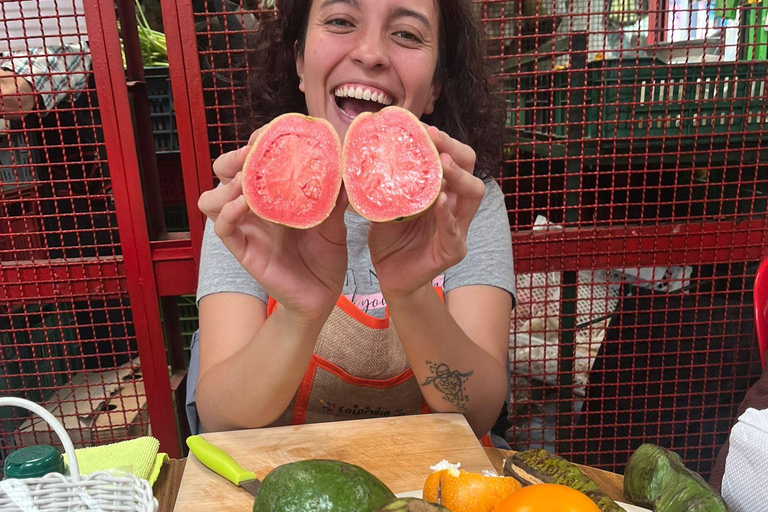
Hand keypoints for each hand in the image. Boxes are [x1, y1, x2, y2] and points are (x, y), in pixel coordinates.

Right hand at [197, 129, 347, 322]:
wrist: (322, 297)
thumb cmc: (325, 258)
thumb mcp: (335, 223)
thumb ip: (335, 196)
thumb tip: (347, 164)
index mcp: (272, 195)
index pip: (252, 160)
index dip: (255, 143)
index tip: (270, 132)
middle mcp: (254, 209)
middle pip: (222, 172)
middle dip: (233, 157)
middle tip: (253, 153)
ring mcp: (246, 229)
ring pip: (210, 199)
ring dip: (225, 184)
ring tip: (245, 180)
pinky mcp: (243, 251)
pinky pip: (222, 228)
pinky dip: (227, 212)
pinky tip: (242, 204)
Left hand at [367, 126, 485, 297]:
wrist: (389, 275)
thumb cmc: (390, 238)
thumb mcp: (385, 203)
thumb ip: (385, 182)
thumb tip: (369, 149)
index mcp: (442, 189)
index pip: (454, 157)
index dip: (443, 140)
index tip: (423, 127)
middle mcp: (456, 204)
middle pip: (470, 168)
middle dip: (454, 149)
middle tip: (434, 137)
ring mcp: (458, 227)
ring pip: (473, 193)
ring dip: (457, 176)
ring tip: (442, 163)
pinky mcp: (453, 250)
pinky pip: (454, 231)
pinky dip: (446, 215)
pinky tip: (439, 201)